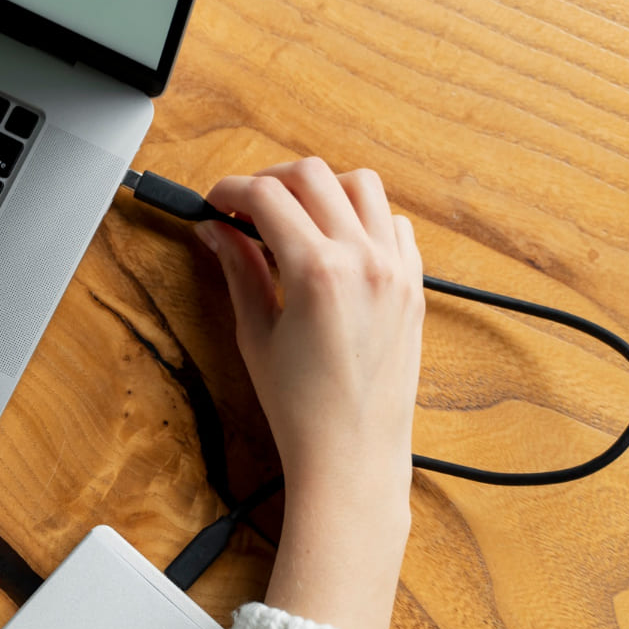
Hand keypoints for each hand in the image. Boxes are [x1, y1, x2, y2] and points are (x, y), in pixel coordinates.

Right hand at [197, 159, 423, 628]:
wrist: (353, 453)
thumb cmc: (302, 409)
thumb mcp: (256, 334)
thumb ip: (238, 271)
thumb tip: (215, 232)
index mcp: (318, 271)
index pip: (267, 196)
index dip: (231, 191)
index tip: (215, 203)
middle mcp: (364, 259)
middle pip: (313, 175)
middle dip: (271, 180)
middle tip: (245, 207)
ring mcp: (396, 269)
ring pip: (361, 185)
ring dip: (321, 189)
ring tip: (293, 219)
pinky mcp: (414, 284)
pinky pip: (393, 223)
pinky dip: (362, 218)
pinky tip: (335, 244)